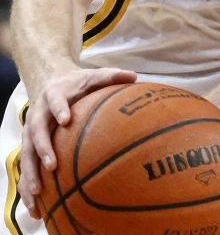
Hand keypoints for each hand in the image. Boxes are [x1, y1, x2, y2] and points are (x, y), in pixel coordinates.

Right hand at [19, 67, 136, 218]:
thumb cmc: (79, 83)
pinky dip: (28, 183)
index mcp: (55, 95)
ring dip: (31, 172)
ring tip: (38, 192)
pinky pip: (27, 165)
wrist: (52, 82)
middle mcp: (38, 114)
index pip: (56, 101)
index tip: (66, 119)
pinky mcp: (29, 145)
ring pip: (27, 153)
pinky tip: (34, 202)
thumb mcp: (94, 76)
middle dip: (43, 149)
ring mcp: (31, 131)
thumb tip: (134, 76)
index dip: (60, 108)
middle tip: (53, 166)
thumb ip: (112, 76)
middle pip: (37, 132)